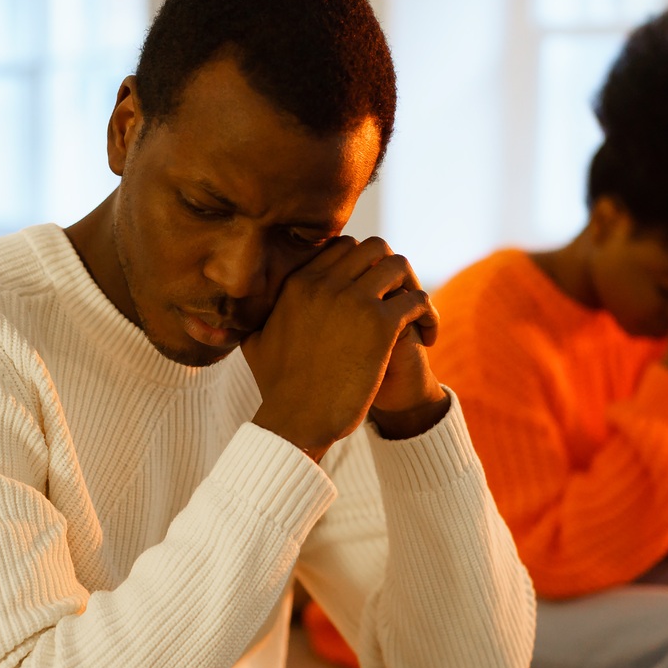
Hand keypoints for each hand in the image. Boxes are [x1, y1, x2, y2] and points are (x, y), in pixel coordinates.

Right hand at [243, 237, 441, 459]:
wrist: (296, 420)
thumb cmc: (278, 390)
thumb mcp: (255, 344)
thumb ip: (254, 320)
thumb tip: (238, 315)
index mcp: (299, 282)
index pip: (343, 246)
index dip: (363, 263)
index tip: (372, 288)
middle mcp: (325, 283)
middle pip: (374, 248)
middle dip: (391, 268)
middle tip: (398, 296)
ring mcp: (354, 301)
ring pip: (399, 265)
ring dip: (412, 286)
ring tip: (416, 315)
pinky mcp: (380, 325)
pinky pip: (417, 299)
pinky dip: (428, 314)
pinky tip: (427, 337)